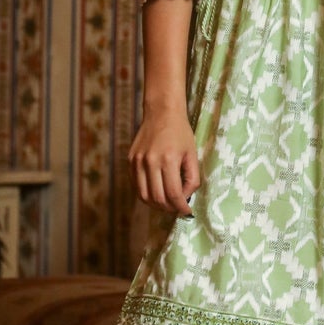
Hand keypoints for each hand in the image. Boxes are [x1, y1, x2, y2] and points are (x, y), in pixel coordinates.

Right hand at [129, 103, 199, 217]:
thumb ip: (192, 178)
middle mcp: (150, 161)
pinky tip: (156, 193)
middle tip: (177, 209)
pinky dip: (146, 195)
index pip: (173, 194)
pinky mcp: (131, 161)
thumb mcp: (192, 154)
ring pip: (144, 196)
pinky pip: (136, 186)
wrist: (161, 113)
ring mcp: (137, 161)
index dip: (181, 208)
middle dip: (169, 209)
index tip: (187, 212)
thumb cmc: (180, 133)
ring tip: (166, 204)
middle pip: (157, 198)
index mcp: (168, 159)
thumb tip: (185, 198)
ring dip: (156, 205)